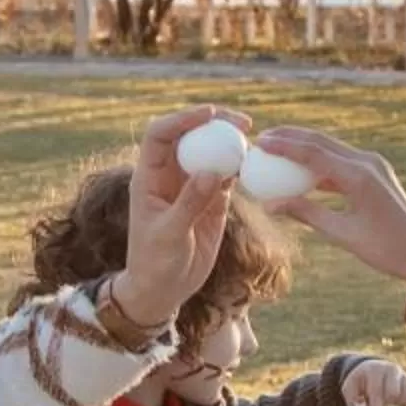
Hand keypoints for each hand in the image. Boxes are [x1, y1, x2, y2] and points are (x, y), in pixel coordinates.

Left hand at [111, 107, 243, 328]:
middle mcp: (170, 175)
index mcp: (149, 178)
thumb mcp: (169, 235)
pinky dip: (241, 168)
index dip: (182, 119)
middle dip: (214, 123)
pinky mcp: (211, 200)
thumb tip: (212, 171)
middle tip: (243, 123)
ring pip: (211, 152)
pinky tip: (256, 166)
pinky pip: (227, 175)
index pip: (160, 135)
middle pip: (190, 135)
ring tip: (254, 142)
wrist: (164, 289)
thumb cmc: (155, 263)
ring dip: (231, 143)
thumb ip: (189, 203)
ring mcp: (192, 185)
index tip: (209, 115)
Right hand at [251, 128, 405, 284]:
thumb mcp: (341, 234)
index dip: (285, 146)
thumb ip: (307, 214)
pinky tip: (301, 170)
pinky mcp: (375, 173)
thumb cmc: (385, 249)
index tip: (260, 142)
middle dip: (291, 137)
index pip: (314, 152)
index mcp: (360, 176)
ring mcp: (374, 166)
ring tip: (277, 149)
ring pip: (331, 149)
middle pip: (322, 141)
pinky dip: (320, 163)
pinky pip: (342, 162)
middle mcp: (368, 163)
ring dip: (304, 147)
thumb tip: (271, 204)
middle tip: (263, 139)